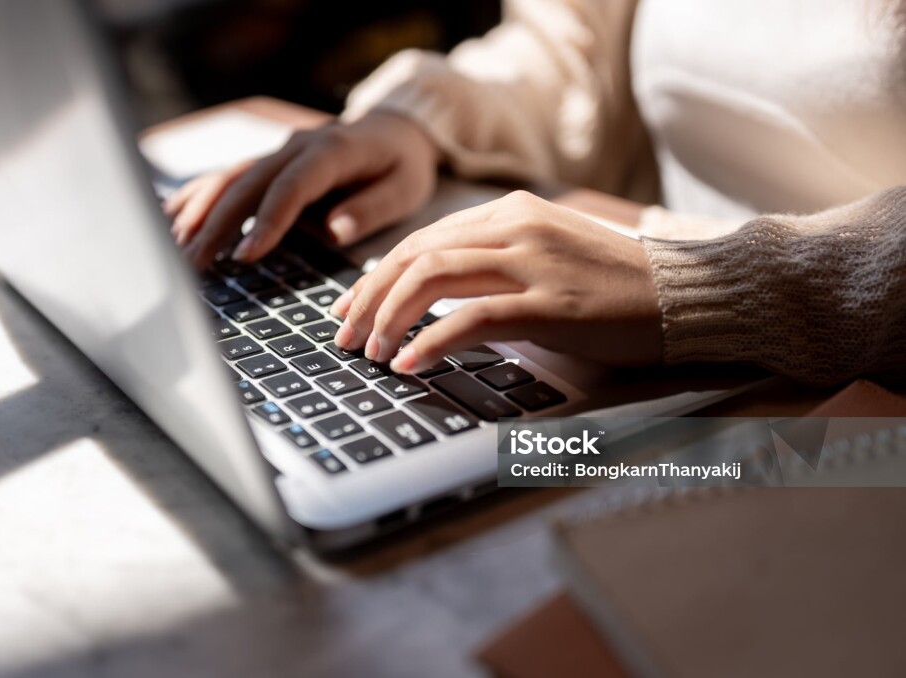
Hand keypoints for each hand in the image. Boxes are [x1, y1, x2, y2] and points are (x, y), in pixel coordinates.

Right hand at [163, 111, 440, 268]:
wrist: (395, 128)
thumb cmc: (402, 164)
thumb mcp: (406, 187)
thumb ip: (373, 207)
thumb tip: (336, 228)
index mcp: (332, 151)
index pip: (292, 186)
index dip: (267, 220)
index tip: (246, 255)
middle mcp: (296, 146)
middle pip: (248, 184)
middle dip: (215, 224)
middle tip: (191, 263)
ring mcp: (277, 151)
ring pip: (229, 179)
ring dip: (198, 213)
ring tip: (173, 249)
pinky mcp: (268, 161)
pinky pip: (227, 176)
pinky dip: (198, 196)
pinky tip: (170, 218)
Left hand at [329, 191, 663, 372]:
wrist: (687, 295)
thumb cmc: (617, 286)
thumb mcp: (548, 257)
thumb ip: (495, 262)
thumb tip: (433, 292)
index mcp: (512, 211)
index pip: (422, 239)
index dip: (377, 274)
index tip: (352, 306)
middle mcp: (516, 226)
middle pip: (415, 255)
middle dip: (368, 298)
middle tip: (343, 334)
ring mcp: (533, 262)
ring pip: (431, 277)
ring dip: (388, 317)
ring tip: (369, 352)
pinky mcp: (550, 305)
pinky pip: (471, 318)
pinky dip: (429, 341)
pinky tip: (409, 363)